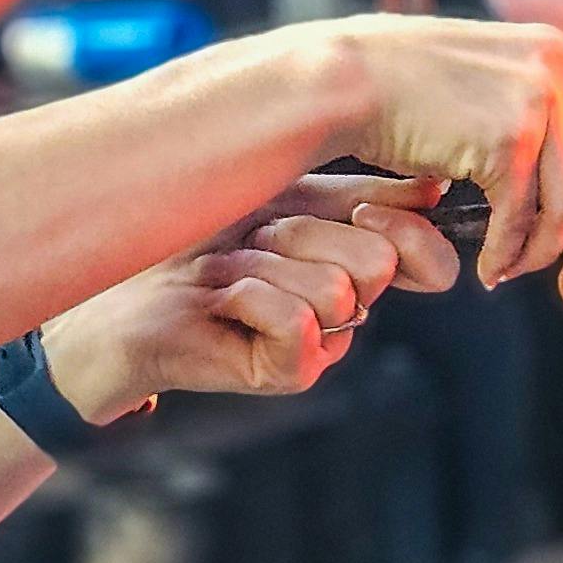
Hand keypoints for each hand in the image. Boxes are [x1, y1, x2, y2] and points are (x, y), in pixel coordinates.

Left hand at [36, 185, 435, 413]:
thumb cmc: (202, 239)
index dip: (401, 226)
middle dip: (301, 235)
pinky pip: (300, 324)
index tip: (358, 206)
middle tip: (254, 243)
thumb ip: (363, 195)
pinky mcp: (289, 373)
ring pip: (336, 291)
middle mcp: (350, 312)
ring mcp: (323, 346)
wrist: (128, 289)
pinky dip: (253, 298)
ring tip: (230, 272)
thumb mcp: (289, 198)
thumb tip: (434, 190)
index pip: (425, 256)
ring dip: (267, 265)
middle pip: (375, 262)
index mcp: (357, 268)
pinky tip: (224, 301)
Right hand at [311, 15, 562, 305]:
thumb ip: (546, 116)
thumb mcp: (494, 84)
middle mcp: (561, 70)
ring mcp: (537, 100)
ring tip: (510, 272)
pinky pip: (524, 219)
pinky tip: (487, 269)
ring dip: (542, 255)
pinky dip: (507, 254)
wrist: (347, 77)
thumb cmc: (407, 92)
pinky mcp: (508, 137)